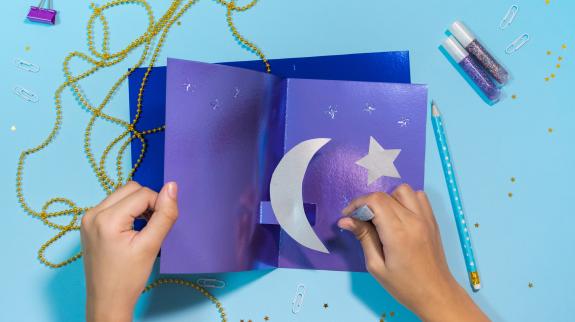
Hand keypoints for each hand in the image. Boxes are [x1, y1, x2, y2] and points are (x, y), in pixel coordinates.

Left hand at [81, 181, 178, 321]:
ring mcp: (88, 218)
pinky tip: (132, 231)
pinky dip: (127, 212)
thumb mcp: (151, 245)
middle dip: (147, 203)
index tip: (160, 226)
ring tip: (143, 230)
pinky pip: (113, 205)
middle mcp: (93, 213)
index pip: (142, 193)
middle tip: (152, 227)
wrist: (107, 301)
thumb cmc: (128, 278)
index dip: (158, 205)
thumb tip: (172, 186)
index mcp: (106, 218)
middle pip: (130, 189)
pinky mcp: (89, 224)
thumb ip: (164, 214)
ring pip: (122, 195)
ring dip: (137, 206)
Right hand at [338, 184, 488, 321]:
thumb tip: (345, 220)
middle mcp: (413, 220)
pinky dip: (405, 200)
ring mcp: (425, 218)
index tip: (348, 216)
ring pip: (403, 190)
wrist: (436, 294)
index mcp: (397, 232)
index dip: (357, 204)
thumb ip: (363, 238)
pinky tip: (399, 215)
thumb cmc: (404, 285)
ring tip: (383, 216)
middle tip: (361, 220)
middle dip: (368, 203)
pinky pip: (419, 197)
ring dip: (389, 198)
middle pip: (385, 195)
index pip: (374, 201)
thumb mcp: (376, 266)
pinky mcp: (432, 220)